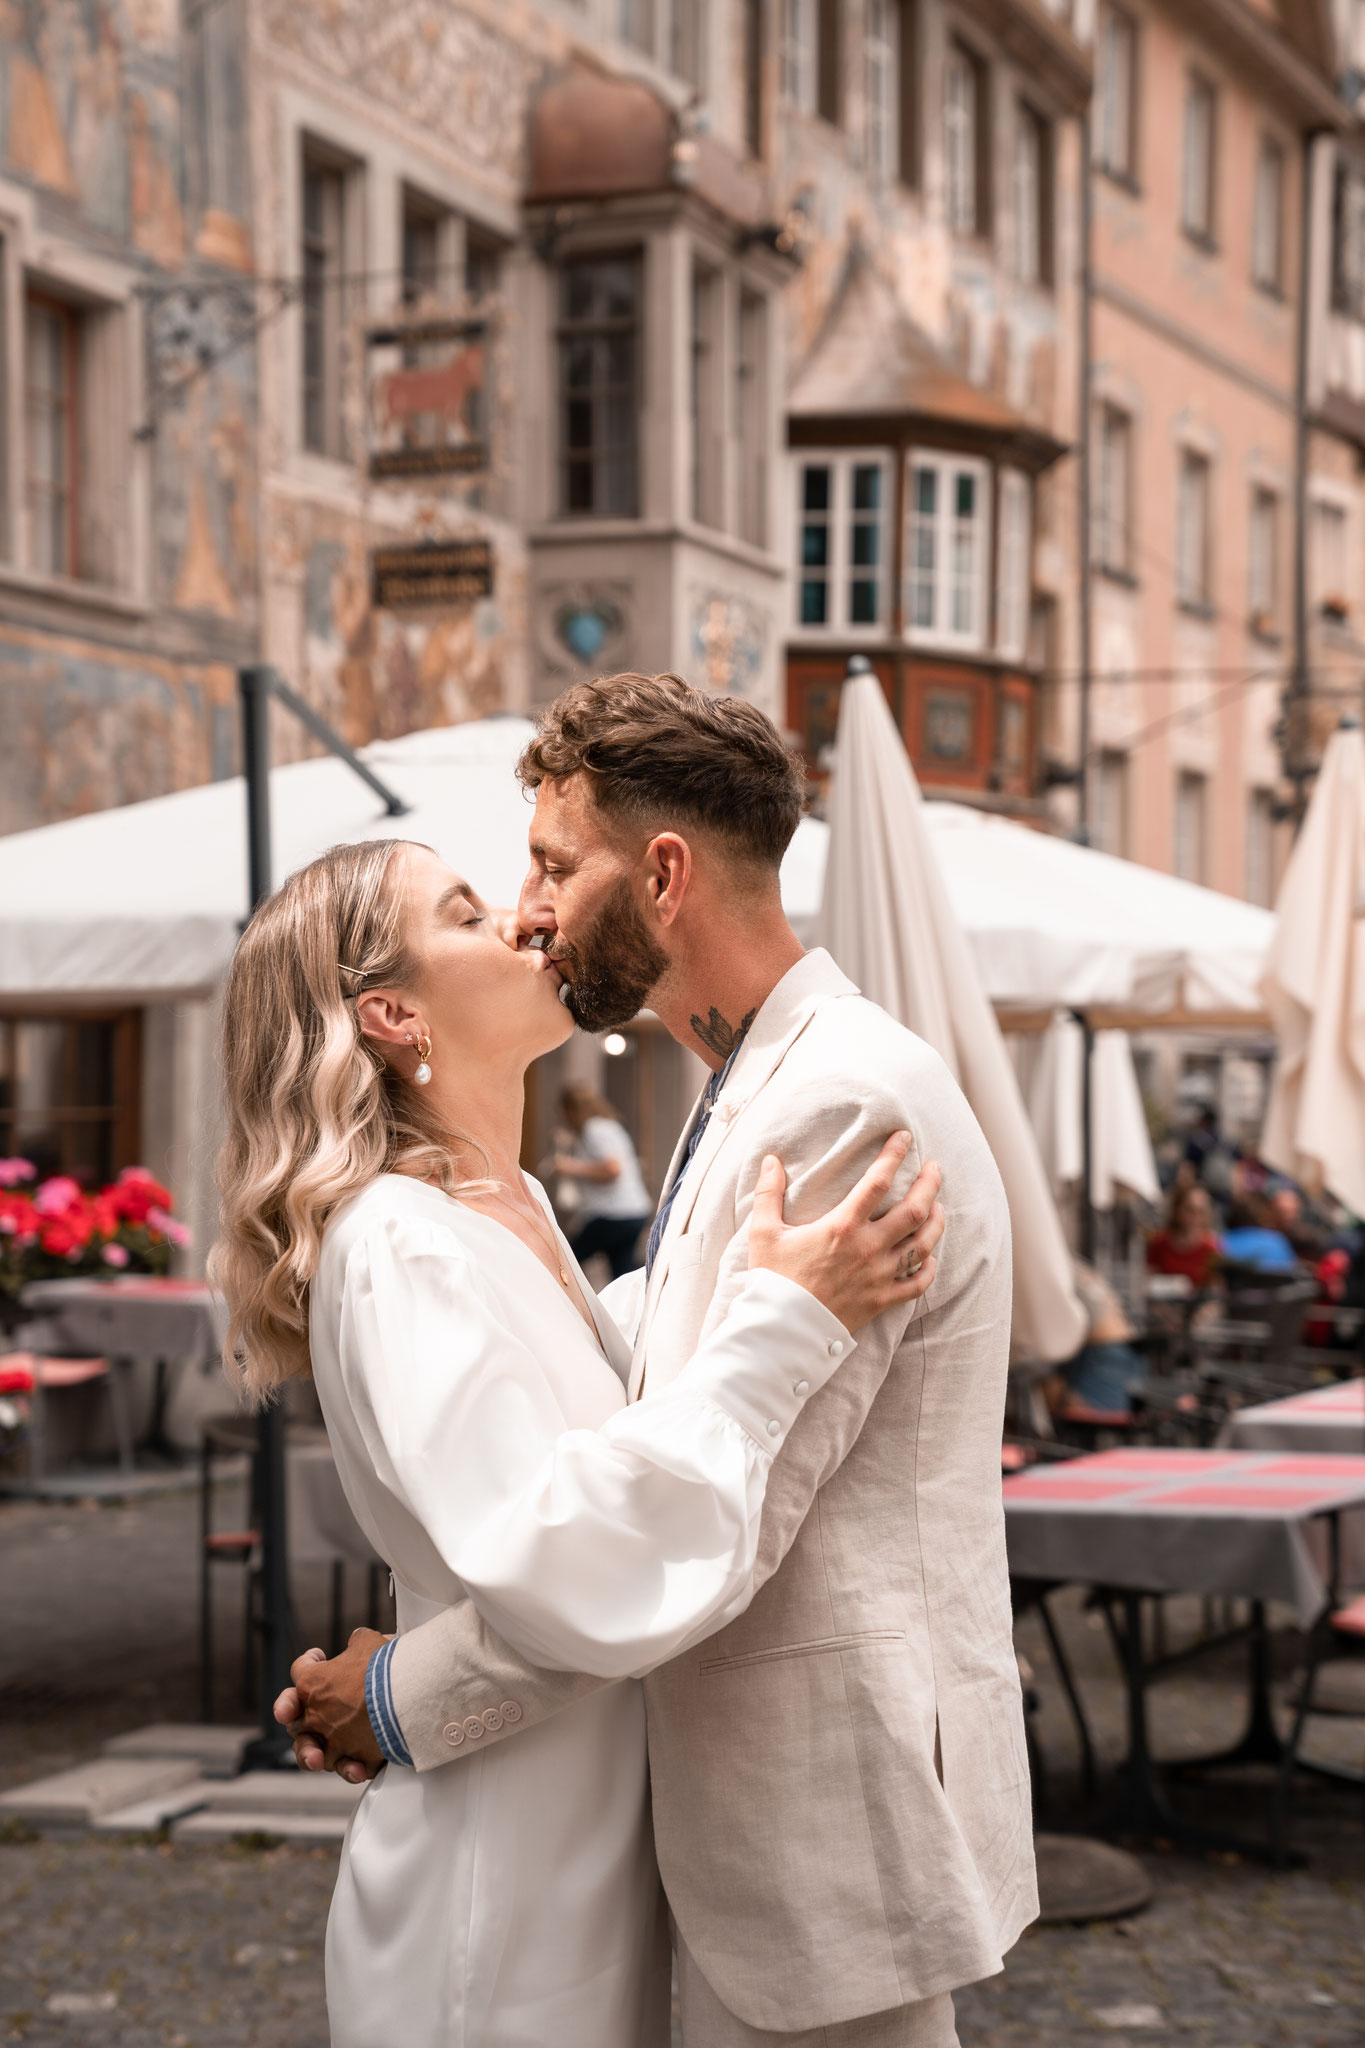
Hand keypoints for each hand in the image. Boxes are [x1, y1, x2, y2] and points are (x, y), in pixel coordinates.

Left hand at [273, 1629, 389, 1781]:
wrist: (408, 1693)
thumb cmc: (385, 1664)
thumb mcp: (368, 1641)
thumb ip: (357, 1642)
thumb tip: (357, 1641)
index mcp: (313, 1683)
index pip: (300, 1670)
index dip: (309, 1662)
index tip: (318, 1657)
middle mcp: (316, 1715)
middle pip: (295, 1721)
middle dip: (300, 1717)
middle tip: (316, 1710)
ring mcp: (333, 1740)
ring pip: (311, 1753)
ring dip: (315, 1753)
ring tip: (321, 1754)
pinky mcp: (355, 1757)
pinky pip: (345, 1767)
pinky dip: (350, 1768)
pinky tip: (356, 1766)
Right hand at [748, 1135, 942, 1332]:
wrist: (783, 1330)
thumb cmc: (773, 1280)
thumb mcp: (764, 1232)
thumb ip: (768, 1194)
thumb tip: (771, 1161)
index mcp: (842, 1226)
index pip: (878, 1181)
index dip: (894, 1155)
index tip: (904, 1138)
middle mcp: (868, 1248)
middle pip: (914, 1210)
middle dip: (930, 1184)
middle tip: (935, 1168)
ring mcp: (879, 1276)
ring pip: (923, 1245)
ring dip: (936, 1222)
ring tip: (939, 1207)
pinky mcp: (882, 1301)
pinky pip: (917, 1284)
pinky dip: (929, 1269)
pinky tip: (930, 1257)